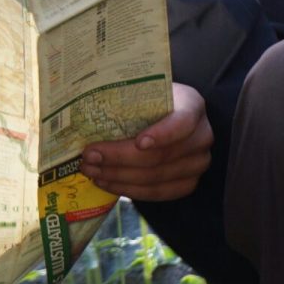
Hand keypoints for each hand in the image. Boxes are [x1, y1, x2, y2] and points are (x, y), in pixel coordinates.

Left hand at [77, 83, 212, 200]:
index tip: (138, 142)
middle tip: (89, 155)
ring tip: (91, 170)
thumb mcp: (142, 90)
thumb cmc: (148, 99)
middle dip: (121, 158)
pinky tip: (106, 182)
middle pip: (163, 155)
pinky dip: (129, 190)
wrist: (165, 114)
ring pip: (157, 178)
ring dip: (119, 177)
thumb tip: (81, 105)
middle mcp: (201, 135)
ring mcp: (198, 163)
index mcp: (192, 105)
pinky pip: (158, 193)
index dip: (162, 134)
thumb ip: (124, 96)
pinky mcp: (188, 183)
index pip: (182, 122)